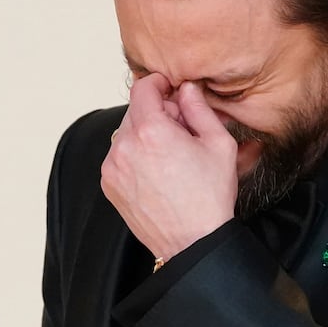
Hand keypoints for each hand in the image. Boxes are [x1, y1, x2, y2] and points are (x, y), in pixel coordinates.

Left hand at [101, 75, 237, 259]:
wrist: (193, 241)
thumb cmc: (209, 197)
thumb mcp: (218, 144)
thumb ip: (199, 108)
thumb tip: (186, 89)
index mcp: (150, 130)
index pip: (143, 87)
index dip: (159, 84)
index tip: (170, 90)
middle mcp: (124, 146)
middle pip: (136, 110)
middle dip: (158, 114)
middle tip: (182, 132)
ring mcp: (112, 167)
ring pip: (127, 133)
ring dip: (146, 135)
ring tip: (171, 157)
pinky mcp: (109, 184)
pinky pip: (120, 156)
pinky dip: (136, 156)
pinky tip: (158, 172)